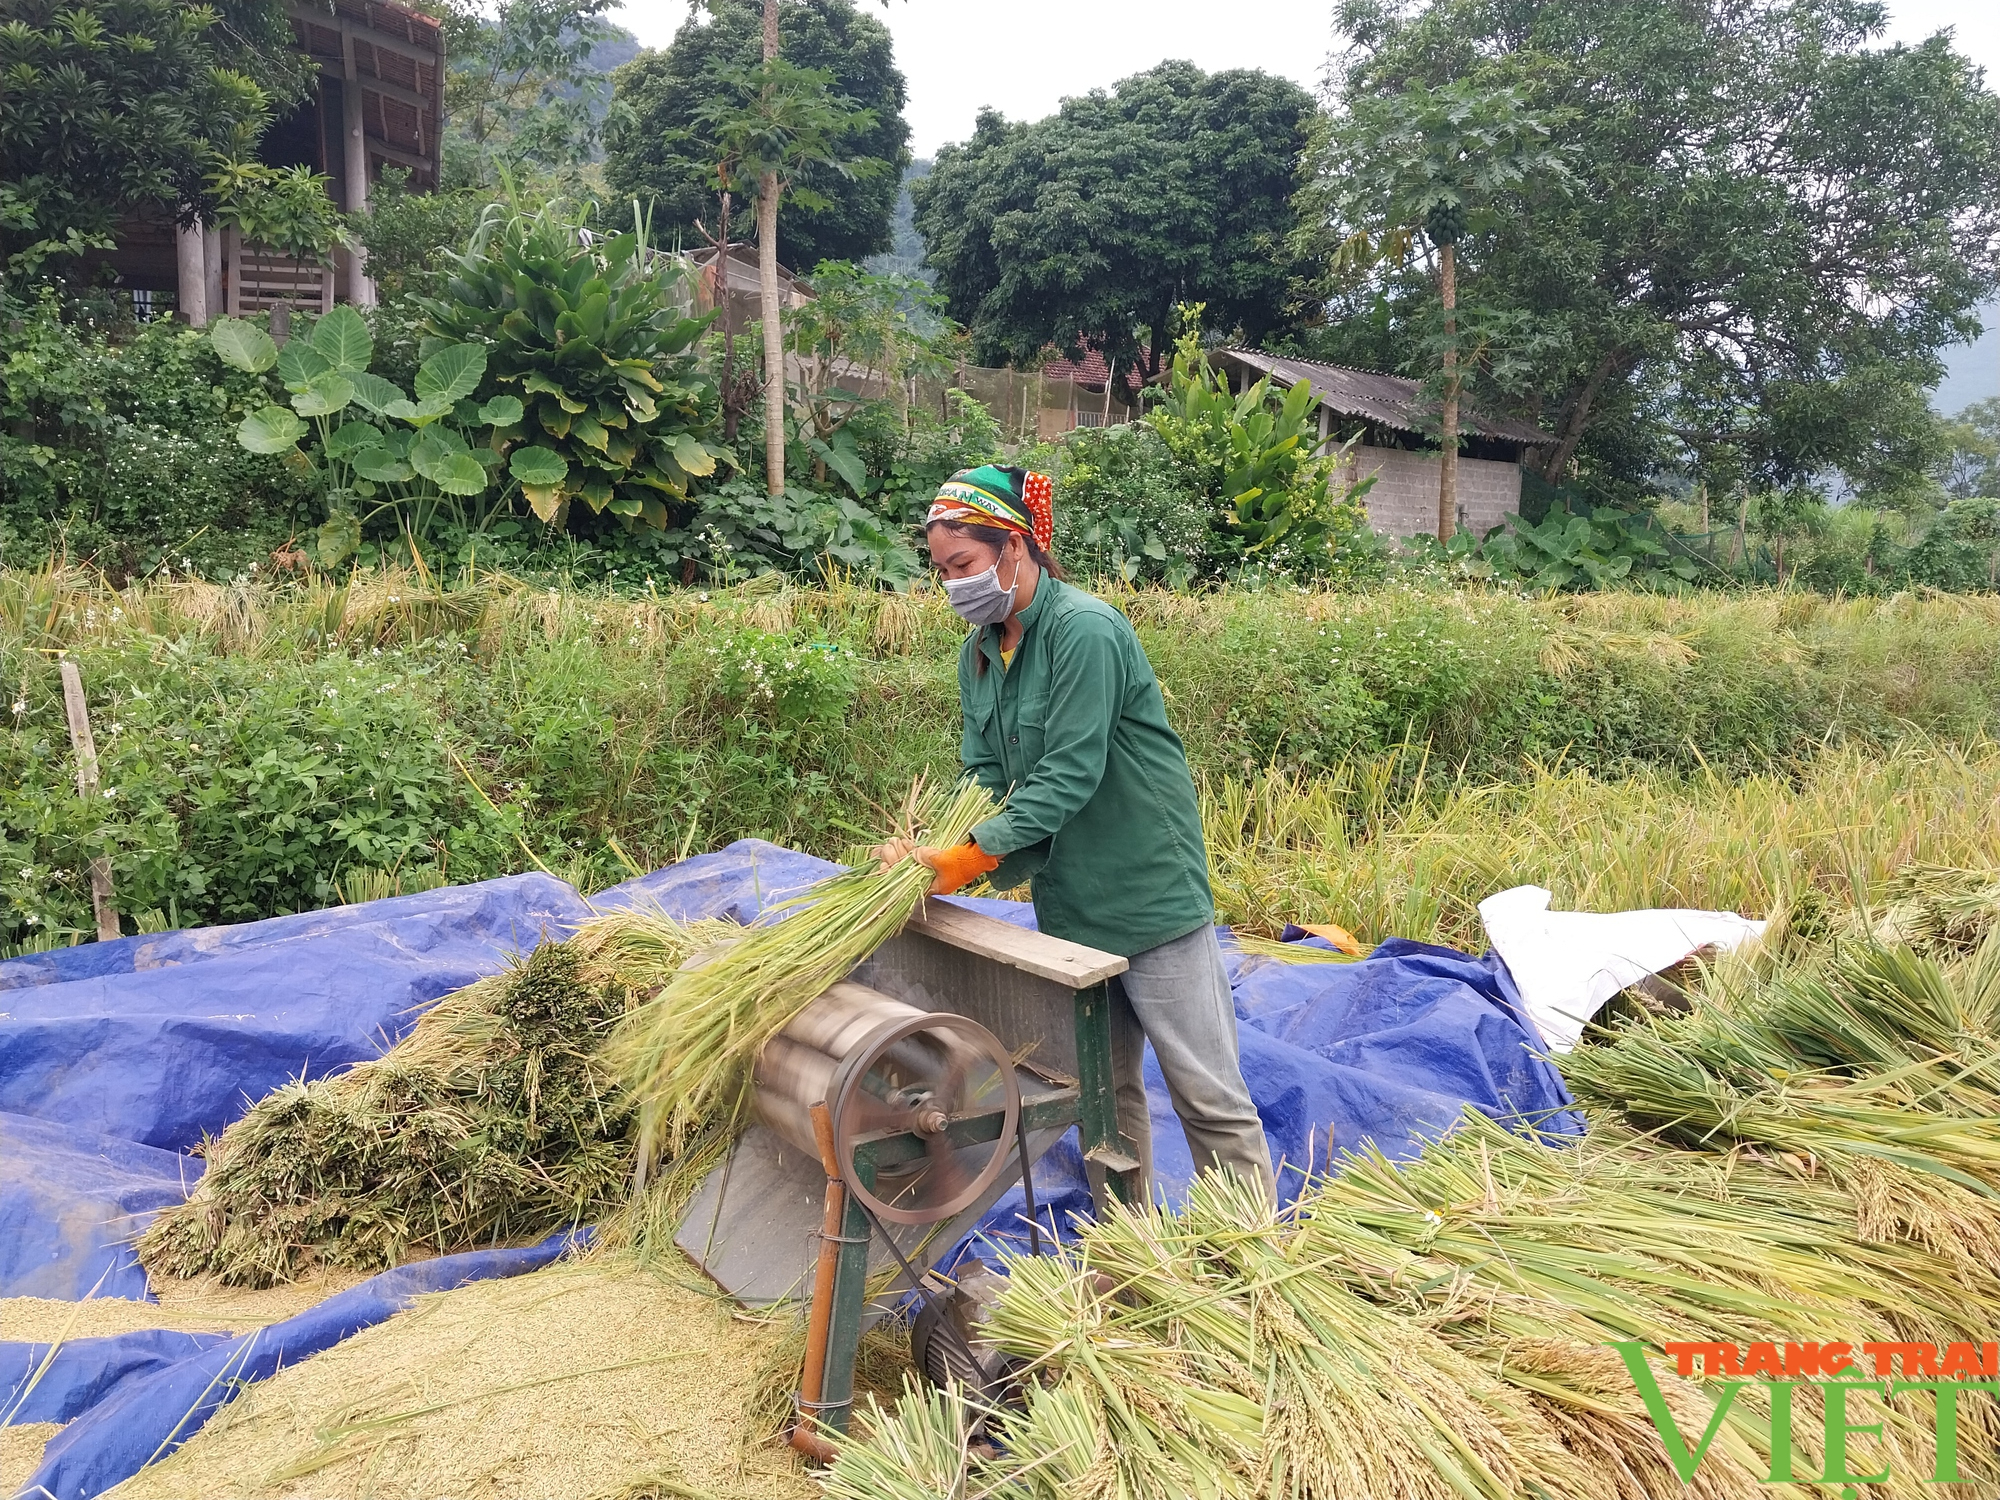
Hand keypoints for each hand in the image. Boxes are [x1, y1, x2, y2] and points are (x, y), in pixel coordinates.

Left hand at [868, 839, 997, 895]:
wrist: (983, 854)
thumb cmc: (965, 861)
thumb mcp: (944, 860)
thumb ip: (926, 857)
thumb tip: (913, 854)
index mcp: (931, 887)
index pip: (905, 884)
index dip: (891, 875)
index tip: (881, 865)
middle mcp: (930, 881)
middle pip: (905, 873)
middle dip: (894, 860)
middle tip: (887, 846)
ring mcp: (933, 871)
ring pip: (910, 864)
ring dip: (900, 853)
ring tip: (892, 841)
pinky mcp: (937, 860)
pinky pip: (918, 857)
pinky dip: (910, 850)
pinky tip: (902, 842)